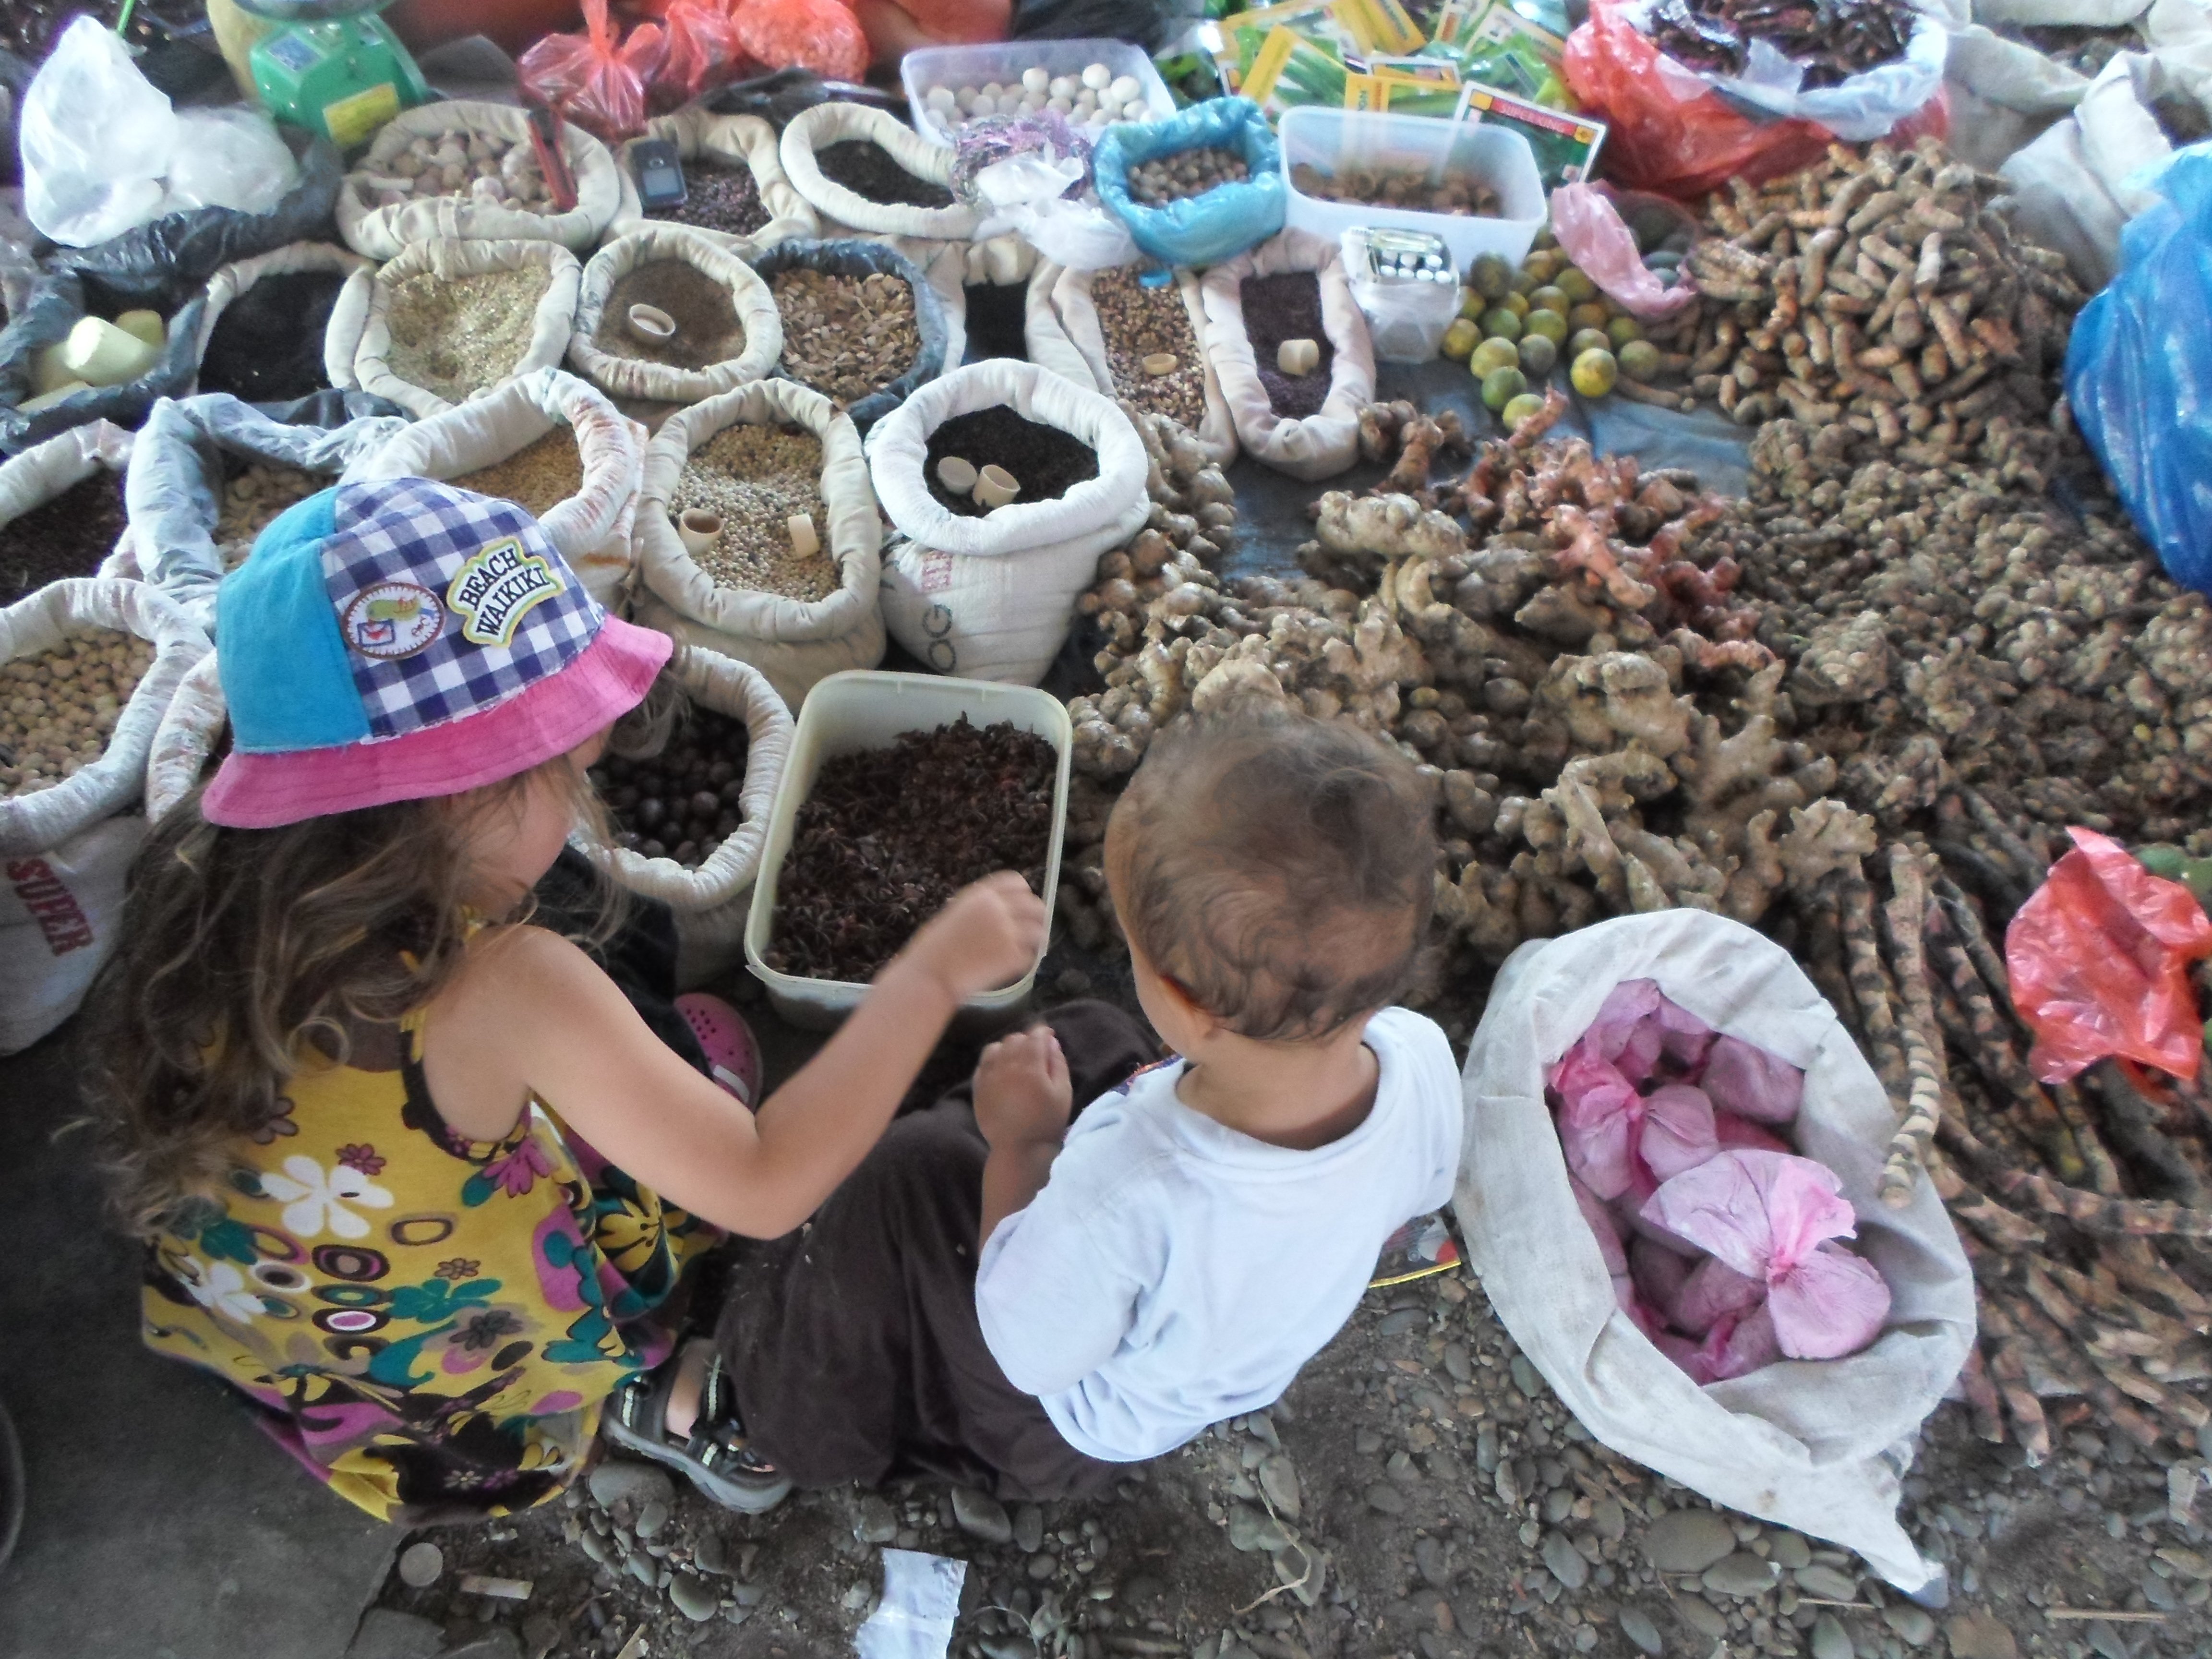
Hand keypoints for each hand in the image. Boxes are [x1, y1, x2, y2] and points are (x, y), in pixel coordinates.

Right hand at [894, 872, 1048, 1004]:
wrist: (930, 974)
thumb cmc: (933, 948)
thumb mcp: (954, 914)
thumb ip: (979, 909)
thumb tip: (998, 910)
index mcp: (981, 895)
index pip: (1016, 882)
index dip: (1024, 893)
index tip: (1023, 902)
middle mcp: (999, 909)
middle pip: (1034, 905)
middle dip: (1037, 916)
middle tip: (1033, 927)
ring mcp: (1008, 933)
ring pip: (1039, 931)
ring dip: (1037, 938)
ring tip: (1032, 947)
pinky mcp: (1013, 957)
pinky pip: (1030, 956)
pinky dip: (1026, 960)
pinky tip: (1015, 965)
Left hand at [974, 1025, 1071, 1149]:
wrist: (1019, 1148)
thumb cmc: (1046, 1121)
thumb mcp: (1063, 1092)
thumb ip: (1058, 1063)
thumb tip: (1051, 1042)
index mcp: (1029, 1064)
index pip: (1035, 1035)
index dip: (1043, 1032)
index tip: (1049, 1037)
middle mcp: (1005, 1064)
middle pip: (1014, 1038)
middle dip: (1027, 1040)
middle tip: (1036, 1052)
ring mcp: (988, 1075)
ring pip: (995, 1047)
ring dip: (1007, 1048)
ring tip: (1016, 1060)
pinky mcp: (978, 1087)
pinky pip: (983, 1063)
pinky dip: (993, 1061)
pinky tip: (1001, 1071)